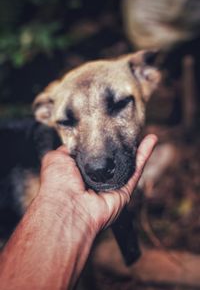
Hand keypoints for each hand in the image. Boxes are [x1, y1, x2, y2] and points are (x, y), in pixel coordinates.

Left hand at [39, 134, 156, 233]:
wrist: (68, 208)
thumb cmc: (58, 184)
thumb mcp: (55, 158)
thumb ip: (67, 149)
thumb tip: (74, 141)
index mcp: (80, 171)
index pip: (94, 152)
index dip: (101, 140)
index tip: (108, 127)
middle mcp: (97, 179)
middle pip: (113, 158)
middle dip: (121, 144)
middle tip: (127, 129)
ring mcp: (111, 185)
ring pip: (128, 162)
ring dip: (137, 147)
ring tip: (143, 132)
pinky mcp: (124, 191)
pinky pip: (136, 170)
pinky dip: (144, 154)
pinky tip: (150, 140)